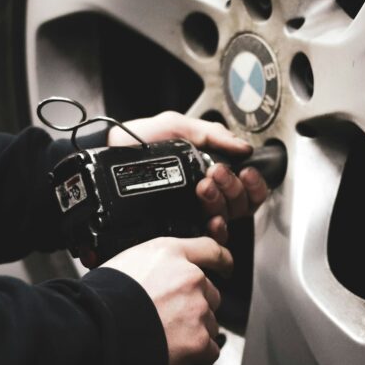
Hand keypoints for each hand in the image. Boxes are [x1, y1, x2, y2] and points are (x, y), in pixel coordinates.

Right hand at [101, 236, 232, 364]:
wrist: (96, 329)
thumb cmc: (101, 297)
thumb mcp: (127, 261)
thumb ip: (154, 264)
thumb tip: (157, 274)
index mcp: (171, 253)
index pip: (211, 249)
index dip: (222, 261)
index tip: (225, 267)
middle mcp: (190, 277)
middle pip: (210, 292)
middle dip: (196, 305)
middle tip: (171, 317)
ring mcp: (197, 309)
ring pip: (210, 322)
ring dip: (195, 330)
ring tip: (166, 336)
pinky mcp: (198, 340)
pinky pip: (210, 349)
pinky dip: (198, 354)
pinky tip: (177, 354)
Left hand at [109, 111, 269, 242]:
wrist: (110, 153)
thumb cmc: (141, 139)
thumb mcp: (178, 127)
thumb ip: (212, 134)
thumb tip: (244, 147)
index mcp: (210, 172)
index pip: (246, 187)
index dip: (253, 182)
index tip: (245, 171)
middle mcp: (206, 196)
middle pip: (240, 204)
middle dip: (233, 187)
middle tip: (215, 171)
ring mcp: (193, 213)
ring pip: (227, 219)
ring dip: (222, 202)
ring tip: (204, 186)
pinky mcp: (178, 228)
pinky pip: (209, 238)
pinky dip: (216, 229)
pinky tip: (211, 219)